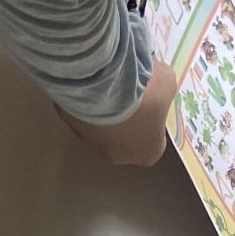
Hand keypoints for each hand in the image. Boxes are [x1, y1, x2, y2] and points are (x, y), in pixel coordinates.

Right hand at [56, 56, 176, 167]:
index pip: (154, 141)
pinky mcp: (68, 123)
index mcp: (147, 154)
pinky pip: (79, 110)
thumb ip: (163, 89)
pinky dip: (83, 98)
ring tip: (106, 82)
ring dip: (102, 109)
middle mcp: (118, 156)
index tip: (151, 102)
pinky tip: (88, 79)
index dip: (153, 120)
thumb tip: (155, 80)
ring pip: (98, 125)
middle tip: (127, 91)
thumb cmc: (144, 94)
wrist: (103, 84)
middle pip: (124, 137)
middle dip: (126, 116)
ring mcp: (90, 142)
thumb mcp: (166, 84)